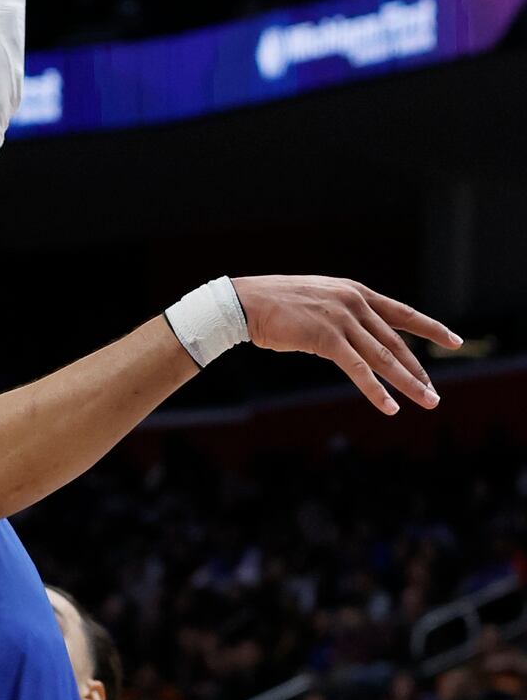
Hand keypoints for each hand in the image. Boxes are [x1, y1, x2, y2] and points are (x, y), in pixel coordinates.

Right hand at [232, 275, 460, 415]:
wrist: (245, 302)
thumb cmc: (275, 304)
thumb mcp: (318, 301)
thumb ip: (341, 315)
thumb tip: (355, 336)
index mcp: (355, 293)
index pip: (402, 313)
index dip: (430, 328)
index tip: (454, 340)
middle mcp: (354, 304)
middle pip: (397, 342)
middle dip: (418, 370)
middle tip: (435, 393)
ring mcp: (342, 320)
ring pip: (385, 358)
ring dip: (408, 383)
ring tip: (427, 401)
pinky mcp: (327, 338)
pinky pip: (358, 370)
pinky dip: (376, 390)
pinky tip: (390, 406)